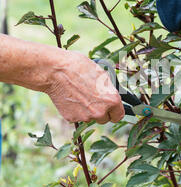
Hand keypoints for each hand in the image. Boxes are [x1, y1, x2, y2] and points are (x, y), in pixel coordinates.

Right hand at [0, 34, 123, 123]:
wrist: (56, 71)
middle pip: (104, 119)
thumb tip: (110, 94)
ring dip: (87, 111)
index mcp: (112, 100)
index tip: (111, 110)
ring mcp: (85, 117)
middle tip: (92, 99)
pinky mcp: (72, 118)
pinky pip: (77, 117)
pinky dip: (75, 110)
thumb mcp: (101, 75)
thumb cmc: (79, 67)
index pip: (118, 116)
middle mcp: (100, 111)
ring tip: (79, 95)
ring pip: (90, 118)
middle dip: (100, 111)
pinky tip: (71, 97)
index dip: (114, 112)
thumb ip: (108, 89)